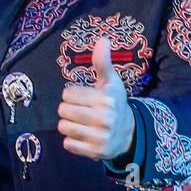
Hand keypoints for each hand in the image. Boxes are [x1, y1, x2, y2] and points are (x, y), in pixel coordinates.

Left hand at [57, 35, 135, 161]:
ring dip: (67, 125)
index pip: (68, 93)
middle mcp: (104, 118)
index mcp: (105, 99)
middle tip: (79, 111)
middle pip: (62, 110)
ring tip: (79, 123)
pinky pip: (68, 144)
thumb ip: (102, 62)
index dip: (72, 94)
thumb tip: (102, 39)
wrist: (128, 133)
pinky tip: (82, 136)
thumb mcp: (110, 82)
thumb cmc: (114, 103)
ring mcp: (100, 136)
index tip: (82, 97)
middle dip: (67, 110)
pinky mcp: (94, 151)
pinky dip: (71, 140)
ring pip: (63, 127)